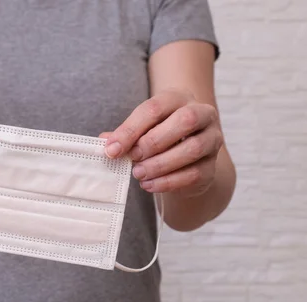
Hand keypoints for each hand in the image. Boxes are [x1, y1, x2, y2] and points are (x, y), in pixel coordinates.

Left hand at [100, 89, 222, 197]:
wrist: (186, 158)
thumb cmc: (159, 137)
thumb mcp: (141, 130)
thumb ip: (125, 135)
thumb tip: (106, 143)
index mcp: (178, 99)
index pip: (155, 108)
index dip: (131, 129)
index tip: (112, 149)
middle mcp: (202, 114)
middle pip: (185, 120)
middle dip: (154, 142)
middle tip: (133, 158)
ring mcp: (212, 139)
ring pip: (193, 148)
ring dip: (161, 164)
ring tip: (138, 173)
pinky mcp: (212, 165)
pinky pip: (194, 173)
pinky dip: (168, 182)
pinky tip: (149, 185)